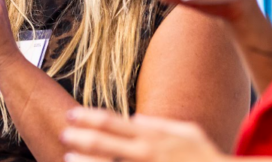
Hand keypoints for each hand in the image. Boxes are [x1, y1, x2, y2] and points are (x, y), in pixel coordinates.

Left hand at [60, 107, 227, 161]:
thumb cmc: (209, 158)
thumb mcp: (189, 133)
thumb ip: (160, 124)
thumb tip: (135, 118)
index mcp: (153, 137)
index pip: (112, 122)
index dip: (89, 117)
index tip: (72, 114)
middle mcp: (146, 154)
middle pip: (104, 143)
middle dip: (80, 138)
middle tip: (62, 133)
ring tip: (67, 158)